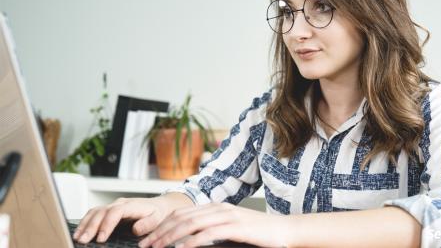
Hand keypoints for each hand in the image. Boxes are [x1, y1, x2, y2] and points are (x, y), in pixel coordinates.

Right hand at [73, 196, 176, 243]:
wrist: (160, 205)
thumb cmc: (157, 213)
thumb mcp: (157, 219)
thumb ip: (147, 224)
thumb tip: (136, 229)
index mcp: (131, 205)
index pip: (115, 212)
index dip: (106, 225)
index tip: (101, 238)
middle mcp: (120, 203)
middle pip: (102, 212)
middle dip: (91, 226)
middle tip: (83, 240)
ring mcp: (113, 205)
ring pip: (95, 211)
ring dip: (85, 224)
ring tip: (77, 237)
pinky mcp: (110, 209)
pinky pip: (95, 213)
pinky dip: (86, 221)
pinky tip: (80, 230)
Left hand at [138, 202, 288, 247]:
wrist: (283, 231)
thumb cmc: (257, 233)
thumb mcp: (230, 228)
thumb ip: (211, 231)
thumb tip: (190, 242)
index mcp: (214, 207)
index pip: (181, 213)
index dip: (162, 225)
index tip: (149, 238)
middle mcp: (218, 208)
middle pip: (181, 217)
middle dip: (160, 231)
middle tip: (145, 245)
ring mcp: (227, 216)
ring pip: (191, 224)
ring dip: (170, 237)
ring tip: (157, 247)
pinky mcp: (236, 227)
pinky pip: (209, 234)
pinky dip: (192, 242)